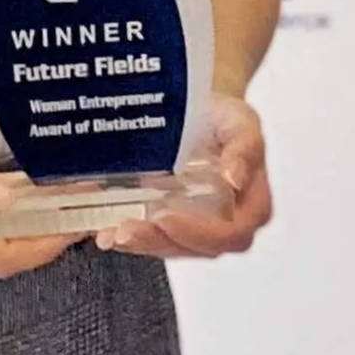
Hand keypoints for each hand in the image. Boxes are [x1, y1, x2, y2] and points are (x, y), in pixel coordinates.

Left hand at [95, 93, 272, 258]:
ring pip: (170, 246)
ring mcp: (195, 224)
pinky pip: (151, 235)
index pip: (231, 233)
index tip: (167, 216)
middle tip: (128, 229)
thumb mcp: (241, 122)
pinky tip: (104, 230)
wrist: (198, 108)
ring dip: (140, 242)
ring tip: (111, 232)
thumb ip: (244, 149)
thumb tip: (235, 178)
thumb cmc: (223, 118)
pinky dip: (126, 234)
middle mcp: (224, 222)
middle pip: (195, 247)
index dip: (199, 232)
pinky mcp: (169, 221)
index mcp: (250, 205)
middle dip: (159, 241)